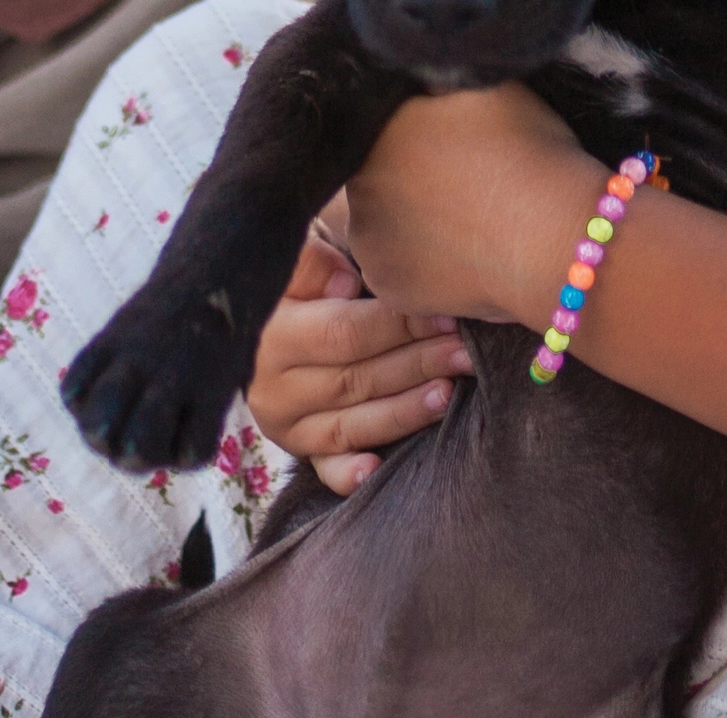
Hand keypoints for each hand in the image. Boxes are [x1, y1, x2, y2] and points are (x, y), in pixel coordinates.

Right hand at [240, 214, 470, 495]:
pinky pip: (325, 467)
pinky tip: (376, 469)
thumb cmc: (300, 277)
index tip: (446, 314)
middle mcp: (271, 385)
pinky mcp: (299, 448)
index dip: (398, 325)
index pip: (344, 333)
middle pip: (355, 379)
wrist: (262, 319)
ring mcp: (285, 423)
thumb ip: (313, 262)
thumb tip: (345, 284)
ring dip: (404, 411)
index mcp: (270, 334)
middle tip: (465, 352)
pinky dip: (349, 472)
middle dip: (417, 364)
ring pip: (351, 423)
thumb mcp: (298, 254)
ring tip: (449, 394)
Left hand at [336, 83, 596, 323]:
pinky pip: (404, 269)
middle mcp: (355, 190)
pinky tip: (464, 253)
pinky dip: (427, 264)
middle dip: (412, 177)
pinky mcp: (389, 288)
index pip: (382, 128)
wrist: (555, 236)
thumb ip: (438, 72)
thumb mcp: (484, 83)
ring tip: (468, 220)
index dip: (419, 133)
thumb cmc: (526, 151)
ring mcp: (368, 244)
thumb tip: (420, 62)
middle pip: (381, 177)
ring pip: (388, 224)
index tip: (458, 142)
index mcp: (372, 133)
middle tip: (465, 181)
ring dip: (415, 221)